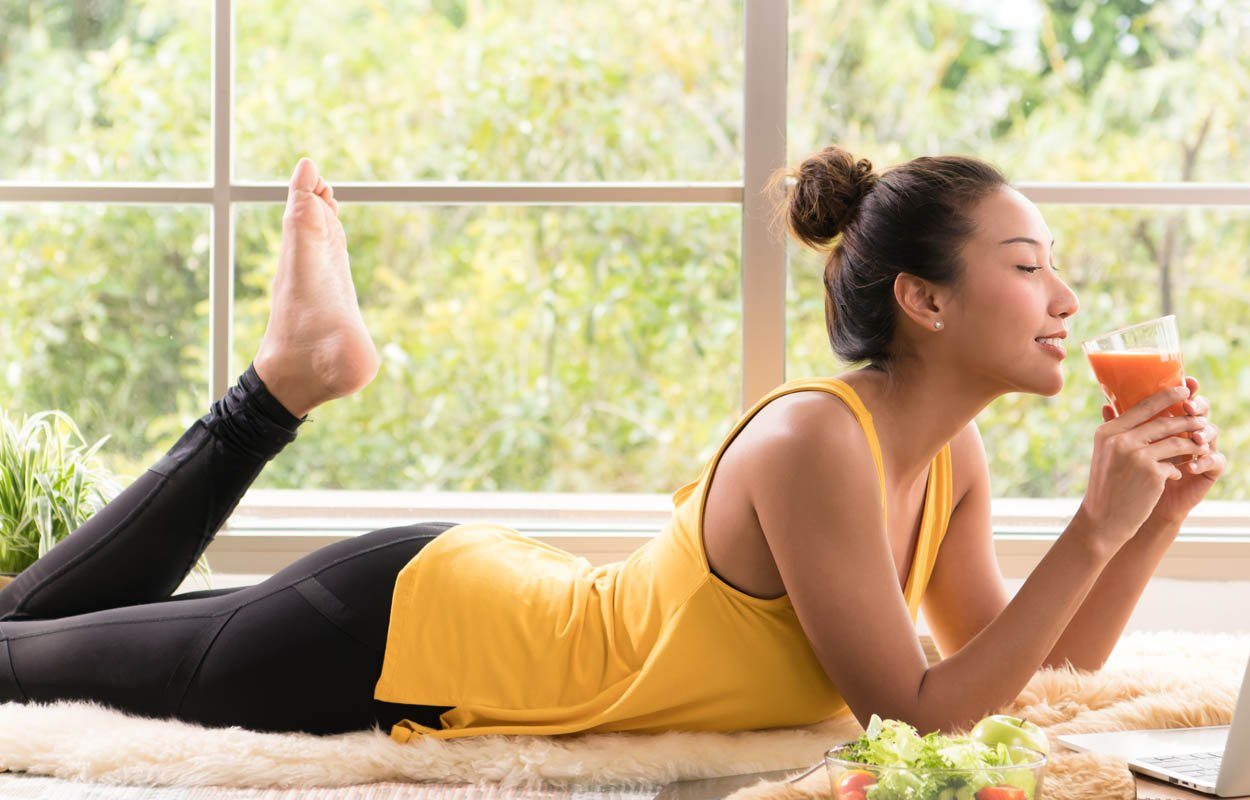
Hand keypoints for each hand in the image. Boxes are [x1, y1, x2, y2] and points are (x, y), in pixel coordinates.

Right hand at [1079, 382, 1208, 551]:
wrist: (1102, 520)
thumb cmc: (1106, 486)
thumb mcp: (1105, 455)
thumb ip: (1119, 433)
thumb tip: (1126, 409)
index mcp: (1107, 432)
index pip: (1143, 406)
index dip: (1167, 396)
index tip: (1185, 389)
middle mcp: (1120, 440)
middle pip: (1163, 422)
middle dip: (1187, 420)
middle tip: (1202, 419)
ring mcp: (1136, 456)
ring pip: (1175, 441)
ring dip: (1192, 443)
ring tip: (1200, 445)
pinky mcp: (1152, 473)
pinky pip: (1175, 464)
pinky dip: (1179, 468)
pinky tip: (1178, 474)